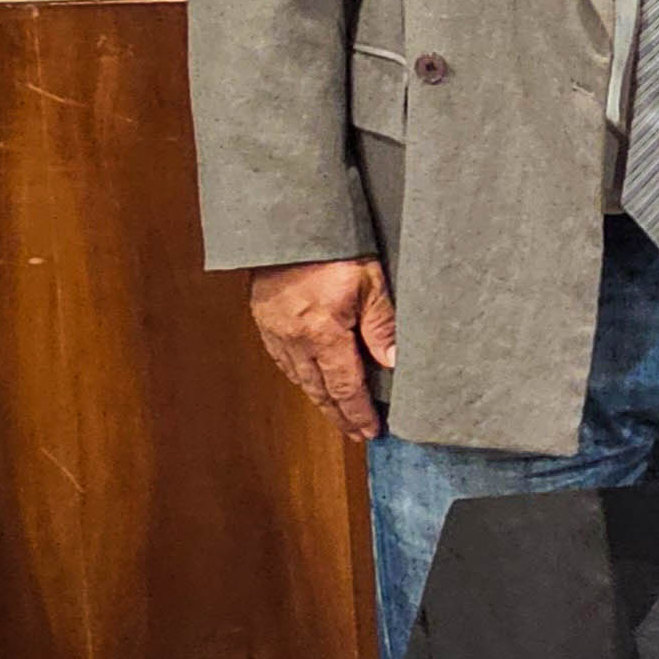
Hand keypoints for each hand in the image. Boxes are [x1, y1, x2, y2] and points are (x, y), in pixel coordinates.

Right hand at [248, 257, 392, 441]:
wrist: (286, 225)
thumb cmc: (333, 248)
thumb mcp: (371, 282)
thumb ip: (381, 324)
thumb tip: (393, 363)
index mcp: (323, 333)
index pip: (345, 386)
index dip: (358, 412)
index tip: (370, 431)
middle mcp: (295, 339)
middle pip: (320, 389)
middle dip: (340, 415)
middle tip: (357, 433)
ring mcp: (276, 332)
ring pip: (299, 378)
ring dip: (320, 399)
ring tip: (338, 415)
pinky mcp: (265, 321)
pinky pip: (284, 360)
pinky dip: (300, 377)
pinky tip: (311, 382)